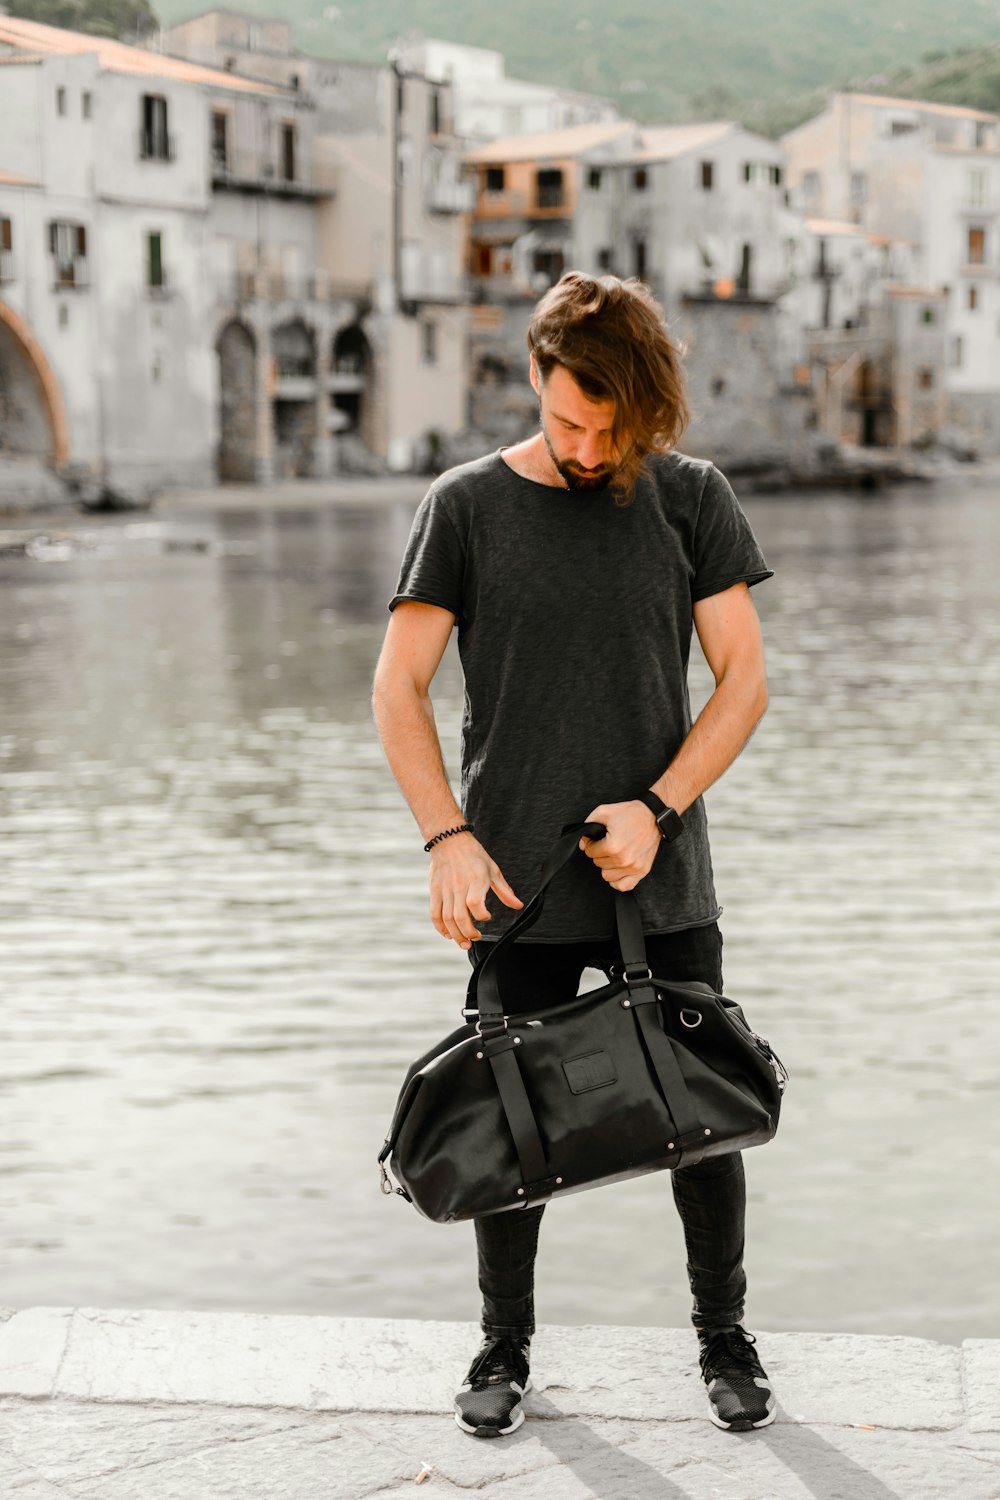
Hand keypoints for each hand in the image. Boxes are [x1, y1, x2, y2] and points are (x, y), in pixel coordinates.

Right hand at [428, 834, 522, 949]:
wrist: (448, 840)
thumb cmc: (474, 855)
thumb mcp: (493, 870)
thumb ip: (505, 891)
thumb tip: (518, 906)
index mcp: (475, 880)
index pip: (475, 904)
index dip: (482, 916)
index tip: (488, 917)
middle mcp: (458, 886)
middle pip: (460, 917)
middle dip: (468, 933)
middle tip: (476, 939)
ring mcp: (445, 889)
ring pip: (447, 919)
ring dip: (455, 935)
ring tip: (464, 942)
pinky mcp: (434, 891)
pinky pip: (435, 914)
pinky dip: (440, 927)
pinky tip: (448, 935)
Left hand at [578, 801, 660, 891]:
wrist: (654, 816)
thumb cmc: (630, 813)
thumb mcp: (604, 811)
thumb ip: (588, 825)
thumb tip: (582, 844)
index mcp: (613, 846)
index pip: (589, 852)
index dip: (591, 843)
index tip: (598, 838)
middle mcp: (623, 860)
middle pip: (597, 863)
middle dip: (599, 853)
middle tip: (608, 843)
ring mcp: (634, 867)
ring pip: (607, 876)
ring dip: (607, 866)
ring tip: (614, 854)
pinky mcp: (642, 871)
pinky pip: (623, 886)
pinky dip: (618, 880)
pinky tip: (618, 869)